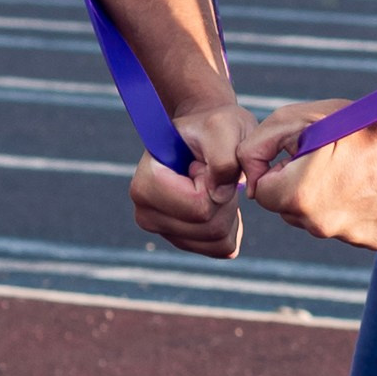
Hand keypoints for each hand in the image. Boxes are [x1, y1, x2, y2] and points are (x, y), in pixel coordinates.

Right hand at [130, 90, 254, 257]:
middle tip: (211, 172)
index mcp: (145, 185)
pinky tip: (219, 200)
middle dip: (223, 199)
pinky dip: (231, 225)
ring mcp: (163, 231)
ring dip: (228, 211)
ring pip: (217, 241)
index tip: (201, 163)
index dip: (213, 184)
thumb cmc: (213, 126)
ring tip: (214, 183)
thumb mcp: (224, 128)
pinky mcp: (182, 241)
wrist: (206, 133)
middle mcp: (146, 214)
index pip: (198, 206)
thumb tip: (218, 195)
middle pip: (209, 227)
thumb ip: (223, 159)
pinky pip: (221, 248)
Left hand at [240, 101, 376, 250]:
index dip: (280, 171)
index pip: (265, 193)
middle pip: (293, 212)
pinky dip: (359, 213)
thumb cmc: (352, 121)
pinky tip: (374, 188)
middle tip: (332, 162)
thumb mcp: (294, 119)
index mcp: (296, 196)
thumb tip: (249, 181)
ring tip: (356, 173)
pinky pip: (354, 230)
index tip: (303, 156)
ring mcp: (350, 236)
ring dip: (331, 203)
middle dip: (302, 190)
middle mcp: (320, 225)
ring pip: (324, 223)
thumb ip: (255, 148)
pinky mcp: (376, 241)